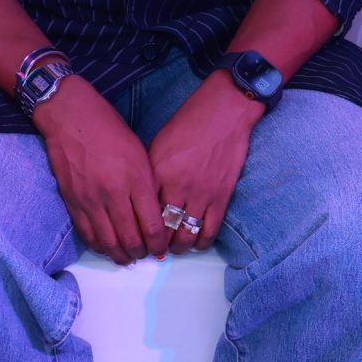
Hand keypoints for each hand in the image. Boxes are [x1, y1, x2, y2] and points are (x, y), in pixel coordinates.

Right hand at [33, 77, 169, 264]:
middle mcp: (114, 194)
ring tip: (128, 257)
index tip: (161, 249)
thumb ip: (148, 185)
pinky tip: (107, 247)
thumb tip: (156, 215)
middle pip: (131, 240)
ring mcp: (91, 200)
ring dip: (121, 256)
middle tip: (146, 254)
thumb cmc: (109, 130)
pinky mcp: (73, 202)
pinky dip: (99, 247)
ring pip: (109, 243)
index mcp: (136, 179)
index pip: (152, 226)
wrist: (71, 118)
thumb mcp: (139, 153)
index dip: (159, 245)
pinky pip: (88, 235)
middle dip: (142, 253)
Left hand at [146, 72, 263, 252]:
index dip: (139, 230)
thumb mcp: (159, 145)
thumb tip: (145, 200)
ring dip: (179, 247)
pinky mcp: (222, 196)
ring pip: (185, 235)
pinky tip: (197, 244)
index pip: (143, 212)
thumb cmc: (189, 123)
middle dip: (157, 245)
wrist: (224, 112)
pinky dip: (202, 242)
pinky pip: (209, 229)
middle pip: (163, 229)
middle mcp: (176, 186)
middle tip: (155, 249)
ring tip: (176, 249)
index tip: (137, 238)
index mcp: (157, 172)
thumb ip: (151, 174)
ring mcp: (201, 193)